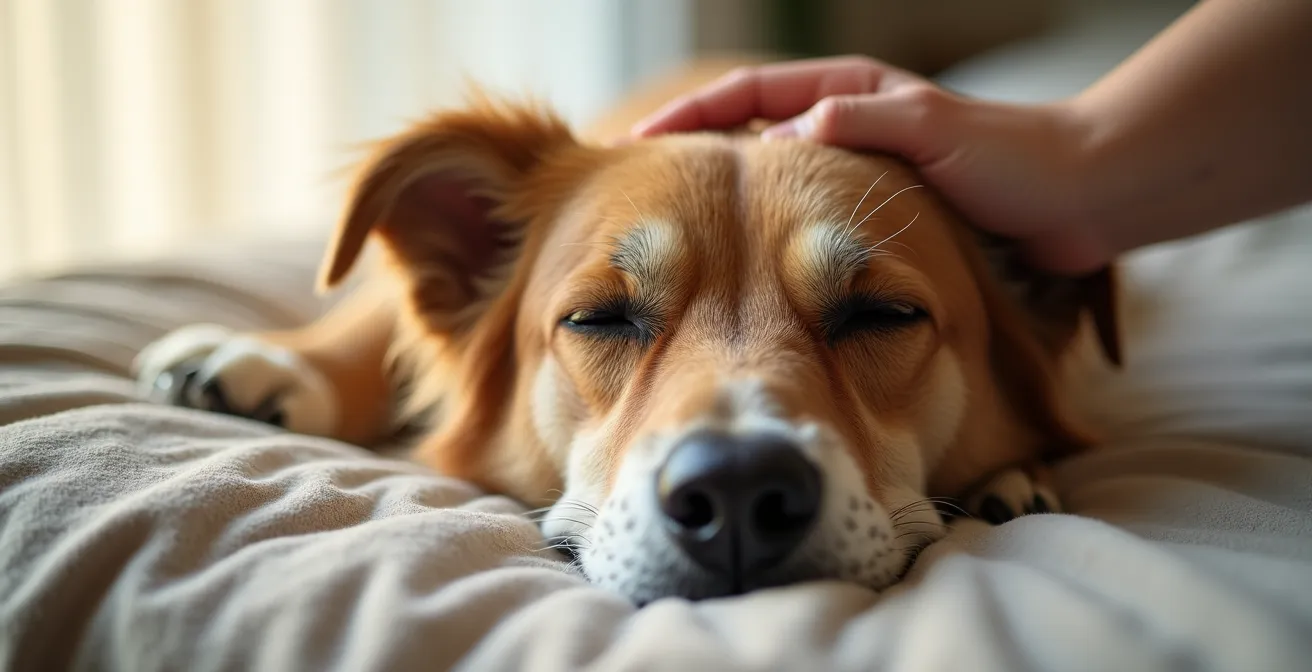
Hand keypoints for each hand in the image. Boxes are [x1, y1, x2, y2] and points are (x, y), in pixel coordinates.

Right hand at [632, 56, 1111, 274]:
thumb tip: (782, 138)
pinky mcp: (876, 213)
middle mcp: (846, 124)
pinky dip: (766, 234)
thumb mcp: (931, 130)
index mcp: (850, 91)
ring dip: (723, 200)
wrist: (1083, 200)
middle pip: (745, 132)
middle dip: (692, 156)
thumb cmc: (1015, 160)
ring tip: (675, 235)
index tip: (640, 140)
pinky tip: (743, 266)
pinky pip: (802, 219)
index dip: (692, 115)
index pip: (749, 92)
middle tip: (641, 190)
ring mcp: (857, 169)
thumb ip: (860, 122)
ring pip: (769, 182)